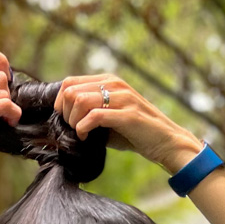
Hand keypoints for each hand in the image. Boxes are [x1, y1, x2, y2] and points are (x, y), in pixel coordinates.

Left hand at [52, 74, 203, 173]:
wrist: (164, 141)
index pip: (69, 82)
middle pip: (71, 91)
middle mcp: (115, 84)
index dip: (60, 103)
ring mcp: (123, 97)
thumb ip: (87, 111)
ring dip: (73, 121)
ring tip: (81, 133)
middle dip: (65, 114)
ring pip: (80, 101)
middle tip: (73, 129)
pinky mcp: (128, 114)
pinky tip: (86, 138)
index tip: (66, 120)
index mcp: (108, 81)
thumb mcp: (107, 116)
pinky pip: (94, 116)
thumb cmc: (132, 132)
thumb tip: (61, 118)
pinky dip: (83, 129)